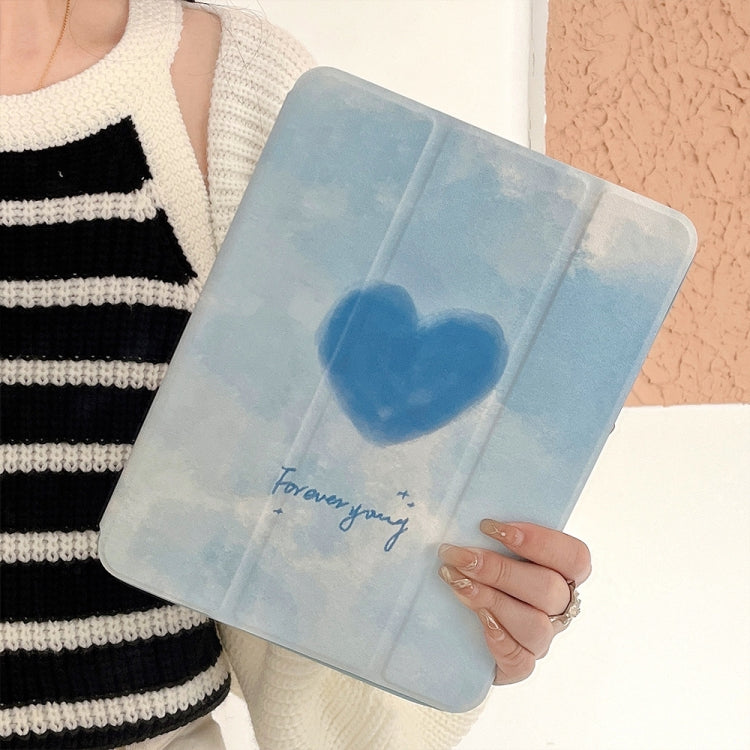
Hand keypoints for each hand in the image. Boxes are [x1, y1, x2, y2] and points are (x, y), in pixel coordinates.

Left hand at [437, 520, 590, 684]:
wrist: (455, 623)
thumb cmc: (477, 571)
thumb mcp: (489, 546)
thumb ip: (494, 534)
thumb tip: (468, 514)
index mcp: (559, 572)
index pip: (574, 556)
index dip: (538, 539)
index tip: (489, 526)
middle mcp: (556, 607)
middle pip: (548, 589)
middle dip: (498, 569)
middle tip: (458, 555)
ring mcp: (540, 638)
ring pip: (536, 625)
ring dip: (491, 599)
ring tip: (456, 583)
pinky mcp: (519, 664)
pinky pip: (521, 661)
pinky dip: (499, 639)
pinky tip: (478, 621)